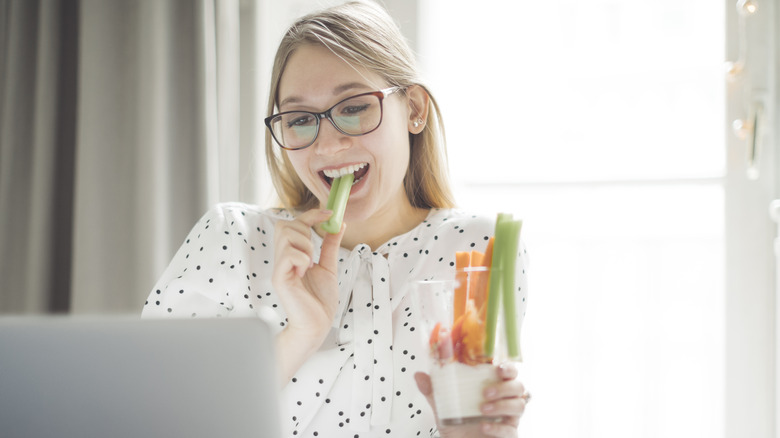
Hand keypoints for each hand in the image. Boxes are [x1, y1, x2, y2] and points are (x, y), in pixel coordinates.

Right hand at [273, 208, 344, 351]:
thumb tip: (339, 225)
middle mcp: (282, 259)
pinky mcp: (279, 279)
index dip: (310, 215)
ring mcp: (279, 268)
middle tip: (314, 252)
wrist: (317, 325)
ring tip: (310, 264)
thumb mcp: (329, 267)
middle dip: (305, 230)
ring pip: (286, 236)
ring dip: (305, 245)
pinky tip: (306, 272)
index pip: (293, 224)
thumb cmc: (319, 301)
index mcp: (292, 255)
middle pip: (284, 225)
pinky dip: (302, 259)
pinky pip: (288, 254)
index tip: (329, 213)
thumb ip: (330, 245)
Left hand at [414, 363, 528, 437]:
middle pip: (518, 386)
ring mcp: (509, 419)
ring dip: (502, 405)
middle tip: (485, 392)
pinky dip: (497, 427)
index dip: (507, 367)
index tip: (496, 366)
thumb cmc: (458, 429)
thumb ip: (434, 393)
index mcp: (493, 388)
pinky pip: (510, 429)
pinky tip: (484, 427)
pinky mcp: (509, 435)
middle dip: (504, 386)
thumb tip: (419, 375)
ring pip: (519, 405)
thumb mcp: (443, 410)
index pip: (508, 372)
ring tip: (482, 409)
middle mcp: (504, 401)